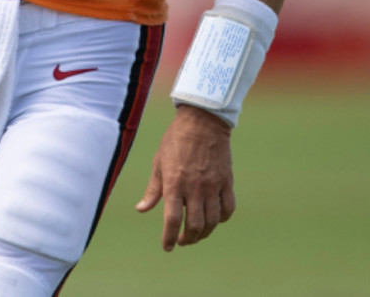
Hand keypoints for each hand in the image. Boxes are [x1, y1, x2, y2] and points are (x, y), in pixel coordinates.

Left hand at [136, 104, 235, 250]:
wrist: (201, 123)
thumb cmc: (175, 142)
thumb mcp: (158, 163)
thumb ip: (153, 189)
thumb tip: (142, 209)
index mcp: (174, 183)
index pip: (172, 220)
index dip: (169, 238)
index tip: (167, 247)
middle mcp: (194, 188)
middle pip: (194, 226)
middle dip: (187, 239)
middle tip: (182, 241)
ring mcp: (212, 186)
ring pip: (212, 221)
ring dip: (204, 233)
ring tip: (196, 234)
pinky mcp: (226, 182)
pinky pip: (227, 209)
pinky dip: (221, 219)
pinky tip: (214, 219)